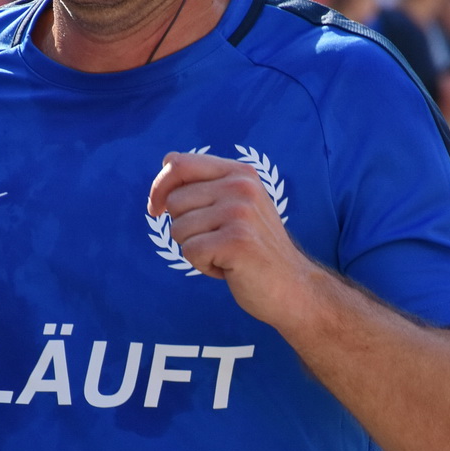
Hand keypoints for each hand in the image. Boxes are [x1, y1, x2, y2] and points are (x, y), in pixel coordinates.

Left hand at [147, 150, 310, 325]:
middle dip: (184, 228)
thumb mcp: (236, 206)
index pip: (179, 163)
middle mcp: (241, 187)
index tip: (157, 209)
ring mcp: (240, 213)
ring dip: (195, 249)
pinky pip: (190, 251)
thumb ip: (206, 185)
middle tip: (216, 241)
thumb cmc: (256, 249)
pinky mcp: (236, 241)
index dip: (160, 188)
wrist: (292, 286)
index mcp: (240, 173)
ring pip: (178, 229)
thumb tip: (165, 167)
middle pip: (174, 201)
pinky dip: (203, 266)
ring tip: (224, 254)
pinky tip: (228, 267)